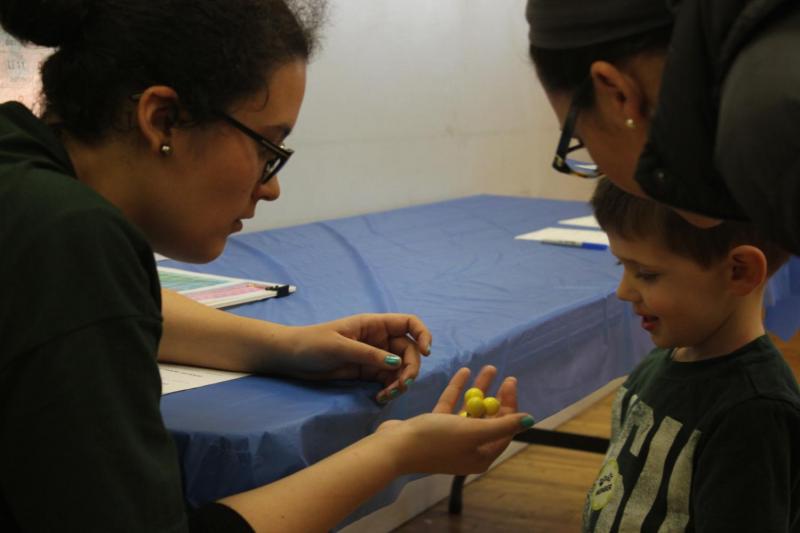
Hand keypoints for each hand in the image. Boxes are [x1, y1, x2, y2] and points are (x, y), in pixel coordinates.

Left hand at [272, 313, 431, 401]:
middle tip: (401, 386)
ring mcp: (374, 356)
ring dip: (400, 382)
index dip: (423, 334)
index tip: (427, 352)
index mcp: (374, 325)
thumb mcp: (339, 347)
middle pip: (409, 350)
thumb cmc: (311, 344)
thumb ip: (368, 354)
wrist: (289, 358)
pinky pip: (388, 380)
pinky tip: (381, 398)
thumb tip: (397, 363)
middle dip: (410, 368)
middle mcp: (379, 339)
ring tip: (387, 396)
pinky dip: (389, 390)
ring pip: (400, 368)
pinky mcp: (367, 372)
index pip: (409, 323)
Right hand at [377, 365, 533, 475]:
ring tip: (488, 368)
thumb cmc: (436, 441)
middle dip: (497, 397)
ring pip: (471, 410)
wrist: (395, 447)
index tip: (510, 384)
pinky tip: (464, 371)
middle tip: (505, 376)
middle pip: (489, 419)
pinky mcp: (435, 427)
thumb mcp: (473, 432)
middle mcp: (468, 449)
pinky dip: (458, 390)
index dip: (510, 406)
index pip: (504, 429)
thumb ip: (502, 425)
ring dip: (480, 390)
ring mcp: (451, 439)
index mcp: (481, 456)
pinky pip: (451, 406)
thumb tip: (530, 420)